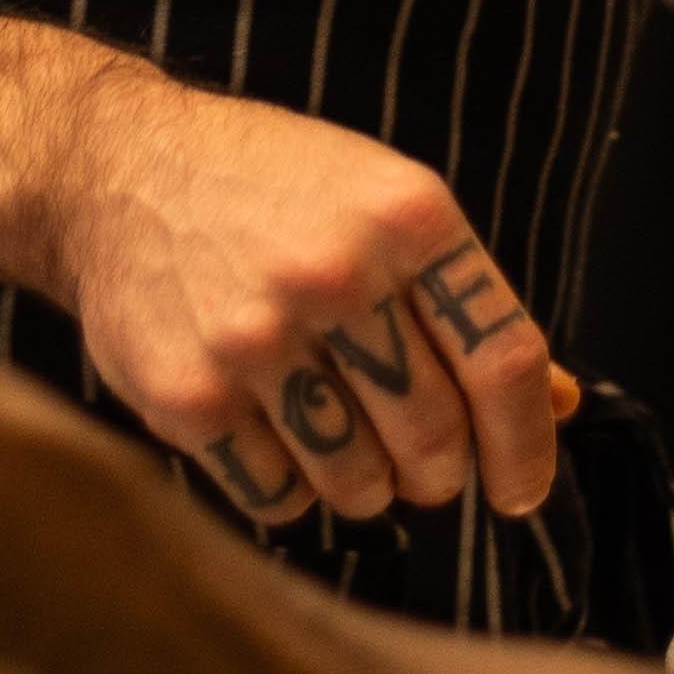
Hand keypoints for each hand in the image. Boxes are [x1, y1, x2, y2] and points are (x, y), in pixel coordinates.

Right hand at [0, 21, 561, 526]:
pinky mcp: (188, 396)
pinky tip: (273, 430)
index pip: (503, 361)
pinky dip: (291, 488)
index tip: (522, 489)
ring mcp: (255, 340)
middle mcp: (336, 274)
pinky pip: (279, 500)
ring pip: (360, 485)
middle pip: (435, 439)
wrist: (114, 173)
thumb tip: (559, 403)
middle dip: (438, 470)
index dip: (528, 444)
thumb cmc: (267, 190)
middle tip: (417, 458)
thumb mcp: (381, 203)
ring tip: (338, 431)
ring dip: (365, 485)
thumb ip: (465, 304)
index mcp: (406, 216)